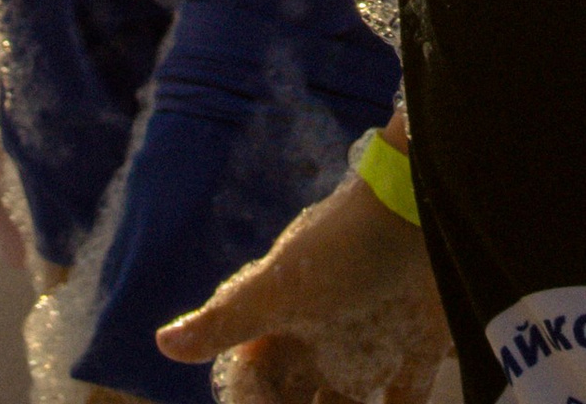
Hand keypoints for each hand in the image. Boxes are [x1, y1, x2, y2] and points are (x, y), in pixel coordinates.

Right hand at [156, 170, 450, 401]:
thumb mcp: (279, 288)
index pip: (253, 376)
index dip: (252, 400)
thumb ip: (225, 321)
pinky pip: (405, 393)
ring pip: (343, 401)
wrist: (423, 202)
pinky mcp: (415, 340)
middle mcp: (319, 331)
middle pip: (295, 392)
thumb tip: (162, 343)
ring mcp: (367, 335)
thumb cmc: (343, 247)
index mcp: (281, 318)